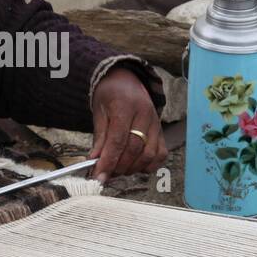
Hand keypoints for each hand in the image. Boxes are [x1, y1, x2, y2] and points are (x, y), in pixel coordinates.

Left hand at [87, 67, 167, 182]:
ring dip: (132, 168)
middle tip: (106, 174)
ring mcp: (156, 123)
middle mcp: (145, 114)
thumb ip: (99, 137)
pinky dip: (149, 166)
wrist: (127, 80)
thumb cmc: (110, 95)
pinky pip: (161, 154)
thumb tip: (94, 161)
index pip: (118, 139)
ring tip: (118, 169)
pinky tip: (135, 166)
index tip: (99, 175)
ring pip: (149, 154)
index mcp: (125, 105)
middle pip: (134, 149)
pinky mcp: (162, 132)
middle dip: (118, 167)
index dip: (108, 161)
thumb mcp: (99, 111)